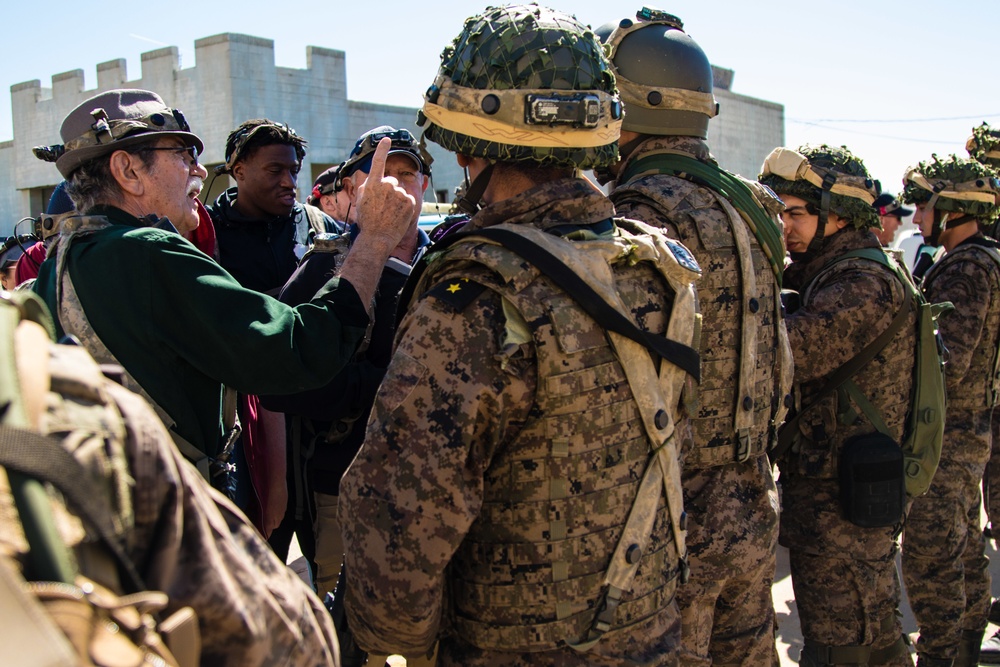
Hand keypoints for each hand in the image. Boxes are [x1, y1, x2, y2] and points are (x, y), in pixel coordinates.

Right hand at [355, 137, 417, 251]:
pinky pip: (408, 199)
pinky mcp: (410, 201)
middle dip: (389, 191)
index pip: (378, 162)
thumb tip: (373, 178)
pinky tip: (398, 215)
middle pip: (391, 182)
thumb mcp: (361, 200)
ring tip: (389, 213)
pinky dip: (405, 206)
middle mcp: (387, 185)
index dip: (382, 149)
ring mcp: (399, 193)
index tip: (387, 139)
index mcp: (373, 184)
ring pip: (400, 192)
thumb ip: (368, 186)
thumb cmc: (367, 221)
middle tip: (383, 206)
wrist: (377, 237)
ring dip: (397, 200)